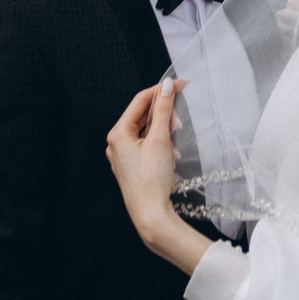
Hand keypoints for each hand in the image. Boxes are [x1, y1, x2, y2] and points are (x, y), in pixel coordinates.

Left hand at [105, 81, 210, 275]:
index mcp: (118, 133)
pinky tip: (171, 155)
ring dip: (163, 131)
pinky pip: (145, 145)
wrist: (150, 215)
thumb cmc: (152, 179)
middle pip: (143, 115)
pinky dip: (160, 143)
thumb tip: (167, 85)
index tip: (182, 85)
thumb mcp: (160, 139)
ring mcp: (122, 156)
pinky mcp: (130, 166)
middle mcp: (115, 143)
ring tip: (174, 143)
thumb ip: (163, 109)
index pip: (140, 100)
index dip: (162, 90)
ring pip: (146, 131)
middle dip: (163, 115)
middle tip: (179, 123)